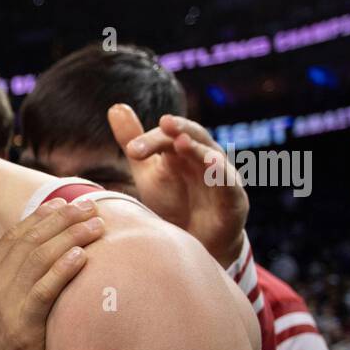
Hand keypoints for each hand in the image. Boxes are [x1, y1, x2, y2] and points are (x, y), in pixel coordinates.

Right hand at [0, 196, 104, 349]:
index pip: (13, 239)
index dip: (39, 218)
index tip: (63, 204)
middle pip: (29, 242)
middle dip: (62, 219)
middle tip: (90, 205)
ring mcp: (2, 305)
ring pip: (39, 259)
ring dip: (70, 236)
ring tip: (96, 225)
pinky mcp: (20, 325)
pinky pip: (44, 289)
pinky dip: (63, 268)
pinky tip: (82, 255)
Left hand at [109, 105, 248, 267]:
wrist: (198, 243)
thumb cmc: (174, 203)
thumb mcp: (149, 172)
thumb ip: (134, 143)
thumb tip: (115, 107)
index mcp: (184, 151)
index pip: (168, 137)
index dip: (152, 139)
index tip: (131, 149)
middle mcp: (206, 158)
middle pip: (193, 138)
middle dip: (180, 130)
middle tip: (164, 123)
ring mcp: (222, 177)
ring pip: (212, 157)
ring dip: (197, 150)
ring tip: (181, 142)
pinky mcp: (234, 200)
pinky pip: (228, 184)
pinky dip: (221, 176)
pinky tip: (211, 167)